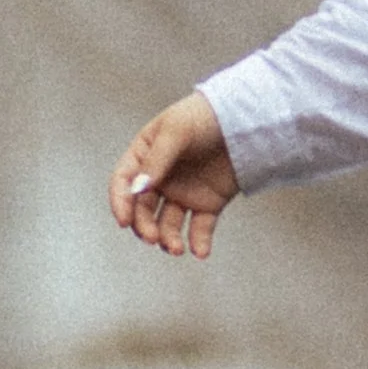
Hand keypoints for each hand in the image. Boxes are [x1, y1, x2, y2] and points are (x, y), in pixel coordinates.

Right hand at [109, 93, 239, 259]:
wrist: (247, 118)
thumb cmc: (206, 116)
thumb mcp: (177, 130)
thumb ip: (156, 160)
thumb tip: (138, 190)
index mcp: (145, 156)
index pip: (124, 183)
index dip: (121, 203)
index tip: (124, 221)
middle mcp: (161, 179)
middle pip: (144, 210)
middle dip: (145, 227)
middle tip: (153, 238)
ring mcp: (184, 193)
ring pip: (168, 224)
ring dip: (168, 239)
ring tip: (177, 249)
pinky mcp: (208, 203)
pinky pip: (199, 228)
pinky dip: (198, 242)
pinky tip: (200, 252)